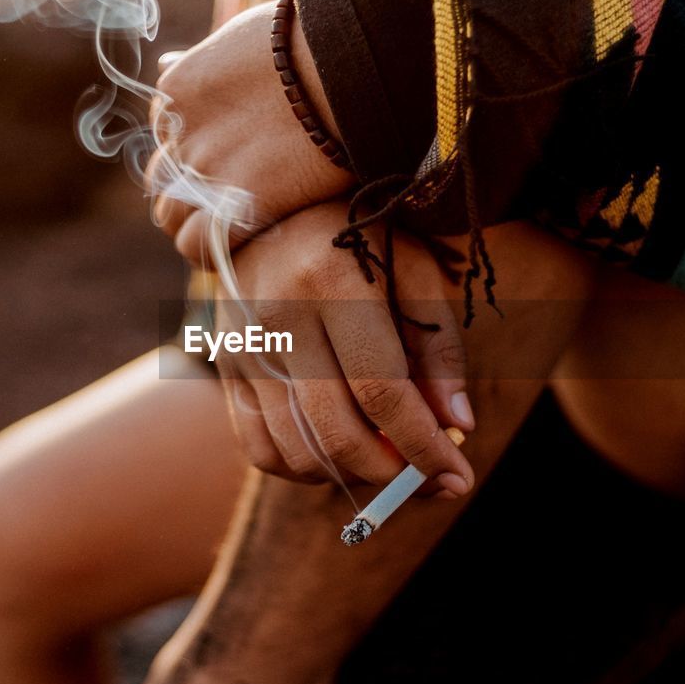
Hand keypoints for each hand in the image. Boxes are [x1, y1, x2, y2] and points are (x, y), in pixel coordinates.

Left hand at [148, 3, 354, 263]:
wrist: (346, 71)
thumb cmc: (313, 47)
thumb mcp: (243, 41)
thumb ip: (208, 63)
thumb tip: (166, 61)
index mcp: (180, 87)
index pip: (166, 131)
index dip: (193, 151)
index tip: (224, 161)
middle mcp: (180, 130)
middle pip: (162, 177)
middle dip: (188, 190)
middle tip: (229, 201)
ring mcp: (200, 169)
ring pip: (172, 216)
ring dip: (197, 224)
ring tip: (232, 230)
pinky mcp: (226, 205)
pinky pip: (198, 244)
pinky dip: (210, 253)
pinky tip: (233, 252)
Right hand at [209, 203, 475, 494]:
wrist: (274, 205)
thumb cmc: (364, 237)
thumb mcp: (416, 270)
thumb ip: (439, 347)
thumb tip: (458, 426)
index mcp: (332, 282)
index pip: (381, 390)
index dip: (424, 445)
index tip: (458, 477)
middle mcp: (280, 318)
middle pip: (335, 431)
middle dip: (392, 472)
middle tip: (428, 478)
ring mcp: (244, 346)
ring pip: (296, 451)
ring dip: (351, 475)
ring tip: (389, 458)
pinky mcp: (225, 366)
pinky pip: (259, 448)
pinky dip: (304, 471)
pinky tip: (340, 456)